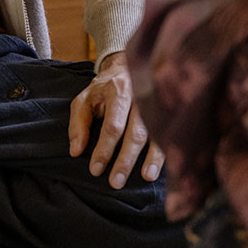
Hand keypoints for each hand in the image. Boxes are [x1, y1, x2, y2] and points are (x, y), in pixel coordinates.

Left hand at [67, 51, 163, 188]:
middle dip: (125, 160)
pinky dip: (166, 151)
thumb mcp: (85, 99)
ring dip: (152, 158)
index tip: (96, 170)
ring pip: (156, 133)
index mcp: (116, 91)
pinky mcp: (168, 110)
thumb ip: (78, 123)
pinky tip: (163, 167)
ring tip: (145, 177)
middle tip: (116, 182)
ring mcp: (157, 103)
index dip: (104, 149)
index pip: (112, 125)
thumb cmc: (104, 89)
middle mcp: (139, 97)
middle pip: (135, 132)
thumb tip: (76, 151)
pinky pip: (171, 132)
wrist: (129, 65)